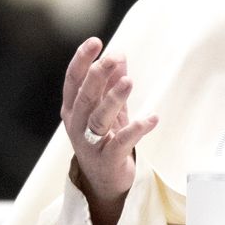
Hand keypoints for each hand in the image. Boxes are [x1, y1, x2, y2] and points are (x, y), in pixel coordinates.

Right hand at [61, 37, 159, 209]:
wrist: (104, 182)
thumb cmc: (105, 140)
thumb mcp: (107, 109)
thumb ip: (111, 84)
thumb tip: (119, 55)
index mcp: (73, 108)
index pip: (73, 80)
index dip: (82, 60)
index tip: (96, 41)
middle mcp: (77, 125)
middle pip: (84, 96)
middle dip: (98, 74)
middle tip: (113, 56)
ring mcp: (90, 144)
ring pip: (99, 118)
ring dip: (114, 98)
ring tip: (129, 81)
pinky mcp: (107, 160)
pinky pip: (121, 143)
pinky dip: (136, 129)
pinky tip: (152, 118)